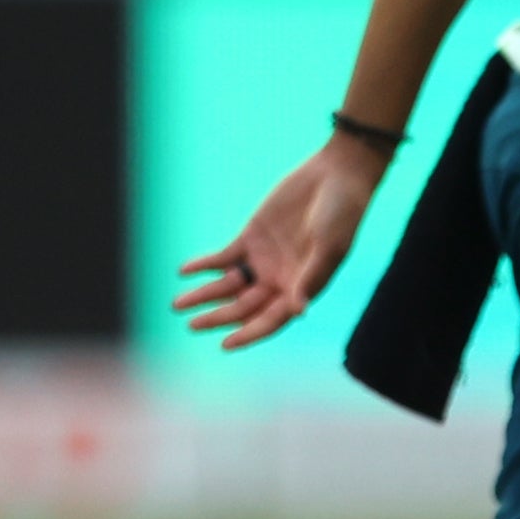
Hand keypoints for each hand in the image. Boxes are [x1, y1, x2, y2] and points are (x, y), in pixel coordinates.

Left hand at [171, 136, 389, 346]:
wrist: (337, 174)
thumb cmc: (342, 213)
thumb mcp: (328, 246)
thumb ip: (310, 277)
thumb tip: (298, 312)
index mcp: (301, 288)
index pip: (271, 320)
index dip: (249, 333)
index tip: (225, 344)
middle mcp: (280, 279)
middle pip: (243, 307)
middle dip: (218, 317)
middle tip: (192, 324)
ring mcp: (264, 259)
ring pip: (228, 286)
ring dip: (204, 295)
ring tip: (177, 304)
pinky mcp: (251, 237)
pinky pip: (223, 258)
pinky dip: (204, 265)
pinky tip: (185, 271)